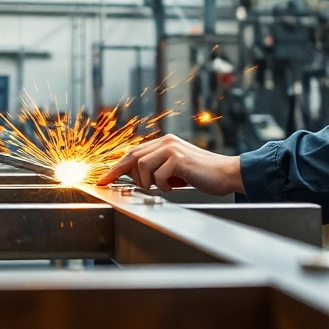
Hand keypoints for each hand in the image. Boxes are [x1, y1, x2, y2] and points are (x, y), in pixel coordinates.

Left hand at [96, 134, 243, 194]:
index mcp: (165, 143)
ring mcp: (172, 149)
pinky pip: (158, 176)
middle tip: (130, 186)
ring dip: (149, 182)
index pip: (133, 153)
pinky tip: (175, 186)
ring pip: (142, 166)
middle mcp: (166, 142)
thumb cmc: (202, 174)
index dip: (116, 168)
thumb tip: (135, 177)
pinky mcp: (178, 159)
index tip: (103, 180)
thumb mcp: (175, 170)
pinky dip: (163, 186)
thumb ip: (157, 169)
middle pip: (132, 157)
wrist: (226, 174)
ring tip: (164, 186)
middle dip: (125, 175)